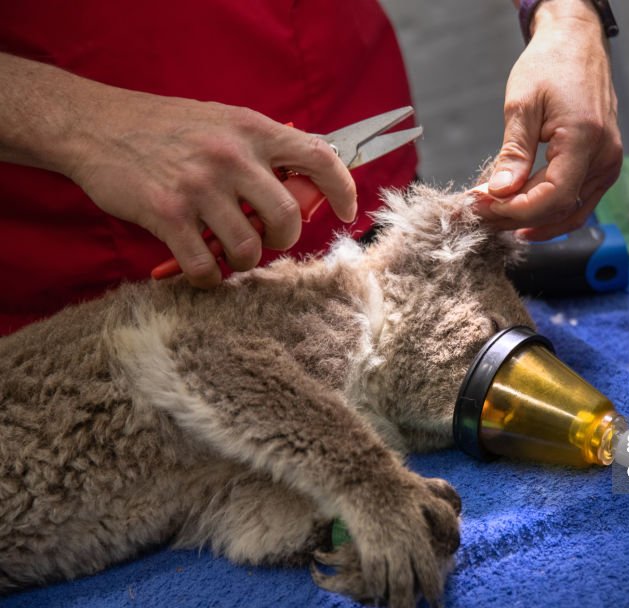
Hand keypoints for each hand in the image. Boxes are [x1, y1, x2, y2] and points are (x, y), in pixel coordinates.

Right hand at [65, 90, 356, 287]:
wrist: (94, 125)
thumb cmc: (166, 127)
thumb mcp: (223, 121)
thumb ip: (264, 148)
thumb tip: (310, 179)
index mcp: (252, 130)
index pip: (318, 157)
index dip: (343, 190)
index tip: (346, 213)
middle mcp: (231, 156)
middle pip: (287, 217)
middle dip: (284, 240)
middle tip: (269, 240)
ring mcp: (199, 186)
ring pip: (249, 248)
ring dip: (245, 262)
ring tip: (231, 254)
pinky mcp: (167, 214)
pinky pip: (205, 266)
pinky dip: (209, 277)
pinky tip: (202, 269)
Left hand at [478, 0, 621, 239]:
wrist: (578, 45)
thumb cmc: (550, 65)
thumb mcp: (523, 105)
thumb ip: (513, 153)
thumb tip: (499, 193)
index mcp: (585, 138)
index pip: (554, 197)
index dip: (517, 210)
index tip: (483, 207)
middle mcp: (605, 157)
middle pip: (561, 209)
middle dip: (516, 217)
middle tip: (478, 214)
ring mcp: (608, 165)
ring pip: (572, 213)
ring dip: (533, 221)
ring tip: (496, 217)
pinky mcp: (604, 167)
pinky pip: (579, 202)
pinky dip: (550, 212)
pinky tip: (522, 216)